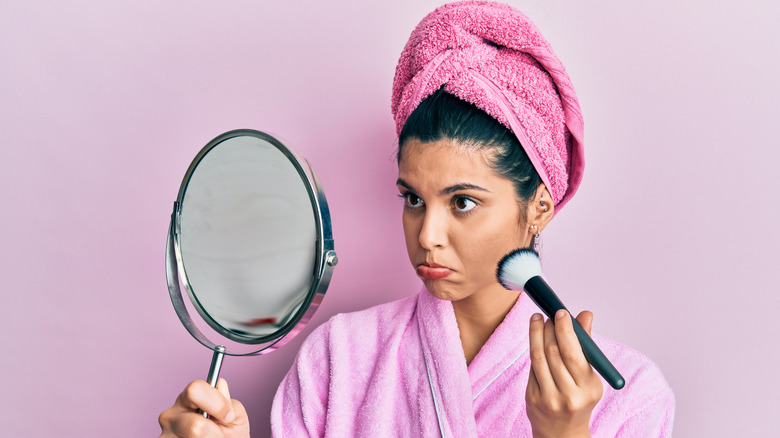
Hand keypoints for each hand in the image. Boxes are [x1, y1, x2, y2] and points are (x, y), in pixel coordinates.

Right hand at [159, 378, 249, 437]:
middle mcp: (171, 414)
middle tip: (219, 435)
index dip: (217, 404)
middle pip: (195, 425)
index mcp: (188, 397)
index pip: (194, 389)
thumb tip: (219, 384)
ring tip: (209, 437)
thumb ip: (228, 401)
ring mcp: (165, 434)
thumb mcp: (234, 414)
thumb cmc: (229, 430)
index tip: (228, 417)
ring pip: (194, 437)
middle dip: (213, 432)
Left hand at [526, 310, 602, 437]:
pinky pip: (532, 368)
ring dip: (537, 334)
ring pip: (539, 357)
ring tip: (538, 320)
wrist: (563, 432)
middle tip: (549, 314)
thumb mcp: (589, 376)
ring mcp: (549, 398)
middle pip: (554, 353)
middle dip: (550, 328)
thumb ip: (585, 345)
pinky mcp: (532, 398)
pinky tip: (535, 339)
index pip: (574, 353)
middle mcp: (569, 395)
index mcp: (589, 388)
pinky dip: (534, 349)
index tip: (561, 312)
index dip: (565, 329)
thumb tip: (585, 315)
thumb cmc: (579, 399)